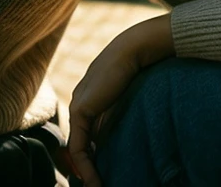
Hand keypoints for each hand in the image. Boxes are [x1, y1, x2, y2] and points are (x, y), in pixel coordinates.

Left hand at [66, 13, 173, 186]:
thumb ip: (124, 109)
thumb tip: (134, 134)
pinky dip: (85, 167)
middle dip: (89, 169)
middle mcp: (81, 103)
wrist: (135, 46)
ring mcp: (78, 106)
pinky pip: (79, 147)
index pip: (88, 134)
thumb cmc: (142, 64)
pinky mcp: (80, 111)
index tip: (106, 175)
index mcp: (93, 97)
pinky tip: (95, 180)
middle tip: (100, 186)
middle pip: (81, 144)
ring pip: (78, 149)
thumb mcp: (132, 91)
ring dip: (87, 173)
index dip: (95, 157)